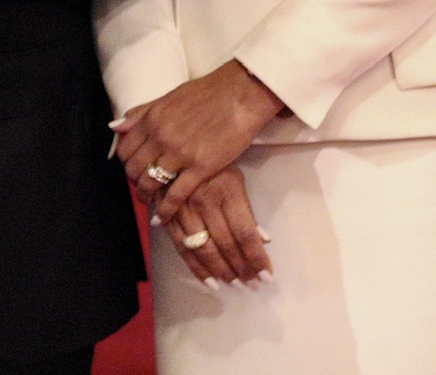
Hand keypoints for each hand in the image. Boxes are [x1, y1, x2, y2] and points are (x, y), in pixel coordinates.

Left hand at [112, 61, 283, 223]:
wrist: (240, 95)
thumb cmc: (208, 93)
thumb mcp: (169, 97)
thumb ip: (142, 113)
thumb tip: (116, 126)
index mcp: (152, 118)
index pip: (125, 149)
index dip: (126, 162)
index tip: (133, 168)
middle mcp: (161, 136)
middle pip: (134, 168)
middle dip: (135, 181)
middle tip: (141, 186)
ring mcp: (179, 153)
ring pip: (150, 182)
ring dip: (146, 195)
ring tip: (149, 201)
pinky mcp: (200, 167)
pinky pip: (175, 195)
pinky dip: (165, 209)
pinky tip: (161, 217)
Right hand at [162, 164, 272, 287]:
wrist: (173, 149)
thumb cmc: (211, 163)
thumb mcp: (235, 177)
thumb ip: (247, 209)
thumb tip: (264, 239)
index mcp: (226, 189)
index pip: (245, 232)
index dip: (257, 257)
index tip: (267, 275)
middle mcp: (204, 201)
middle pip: (226, 244)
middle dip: (242, 269)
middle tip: (254, 285)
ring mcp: (183, 210)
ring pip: (204, 250)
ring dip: (221, 272)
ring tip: (236, 285)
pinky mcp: (168, 217)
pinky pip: (182, 248)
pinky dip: (197, 268)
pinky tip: (210, 281)